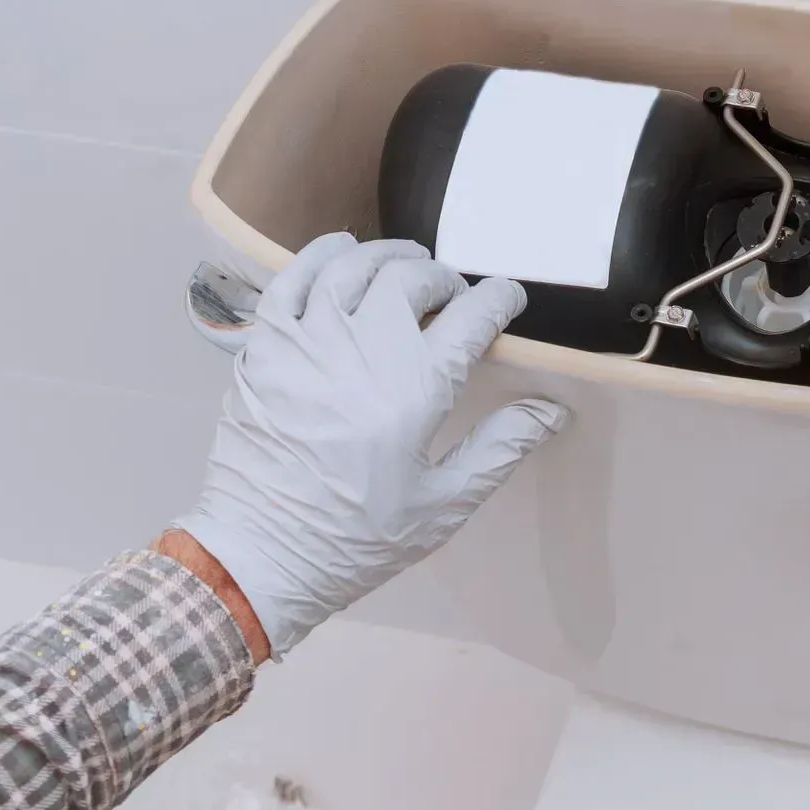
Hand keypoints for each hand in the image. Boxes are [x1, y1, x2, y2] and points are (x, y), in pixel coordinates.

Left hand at [175, 233, 566, 656]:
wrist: (258, 558)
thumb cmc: (354, 540)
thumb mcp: (442, 506)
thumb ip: (500, 448)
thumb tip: (552, 409)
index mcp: (414, 392)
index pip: (472, 316)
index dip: (499, 298)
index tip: (508, 299)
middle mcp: (360, 353)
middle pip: (413, 277)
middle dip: (445, 277)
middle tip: (453, 297)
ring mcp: (305, 345)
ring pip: (354, 266)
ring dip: (390, 256)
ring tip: (407, 264)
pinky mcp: (262, 349)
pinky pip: (291, 278)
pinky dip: (321, 255)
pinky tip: (341, 251)